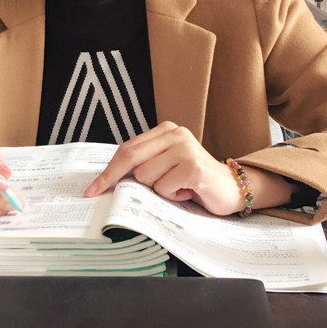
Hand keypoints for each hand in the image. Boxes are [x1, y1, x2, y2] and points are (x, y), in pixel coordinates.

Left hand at [84, 122, 245, 215]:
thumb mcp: (166, 166)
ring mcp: (186, 149)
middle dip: (114, 179)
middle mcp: (176, 134)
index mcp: (166, 131)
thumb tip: (109, 180)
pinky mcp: (194, 167)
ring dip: (157, 191)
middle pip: (131, 158)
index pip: (127, 149)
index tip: (93, 188)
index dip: (108, 170)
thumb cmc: (195, 181)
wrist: (232, 188)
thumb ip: (145, 164)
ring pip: (146, 177)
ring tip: (177, 188)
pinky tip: (187, 192)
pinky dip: (172, 196)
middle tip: (99, 193)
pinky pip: (164, 187)